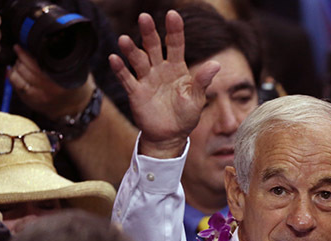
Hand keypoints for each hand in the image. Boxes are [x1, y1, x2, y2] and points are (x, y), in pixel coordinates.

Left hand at [9, 44, 94, 119]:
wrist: (75, 106)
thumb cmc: (73, 83)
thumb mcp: (74, 69)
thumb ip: (62, 56)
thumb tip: (41, 41)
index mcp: (61, 79)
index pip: (36, 63)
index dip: (25, 52)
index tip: (21, 45)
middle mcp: (49, 88)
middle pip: (25, 68)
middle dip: (20, 58)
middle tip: (20, 51)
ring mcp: (40, 96)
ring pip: (18, 76)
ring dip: (16, 66)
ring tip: (20, 62)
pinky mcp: (32, 101)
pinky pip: (16, 85)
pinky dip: (13, 76)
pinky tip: (16, 72)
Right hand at [108, 10, 219, 158]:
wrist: (171, 136)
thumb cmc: (186, 115)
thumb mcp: (197, 98)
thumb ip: (203, 80)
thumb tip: (217, 64)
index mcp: (177, 68)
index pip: (175, 44)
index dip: (174, 30)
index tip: (172, 14)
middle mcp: (160, 70)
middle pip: (153, 47)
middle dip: (149, 33)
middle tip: (144, 18)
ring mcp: (147, 80)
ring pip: (137, 60)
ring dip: (131, 50)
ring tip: (124, 39)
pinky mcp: (136, 93)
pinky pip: (127, 79)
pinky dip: (120, 69)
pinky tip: (114, 58)